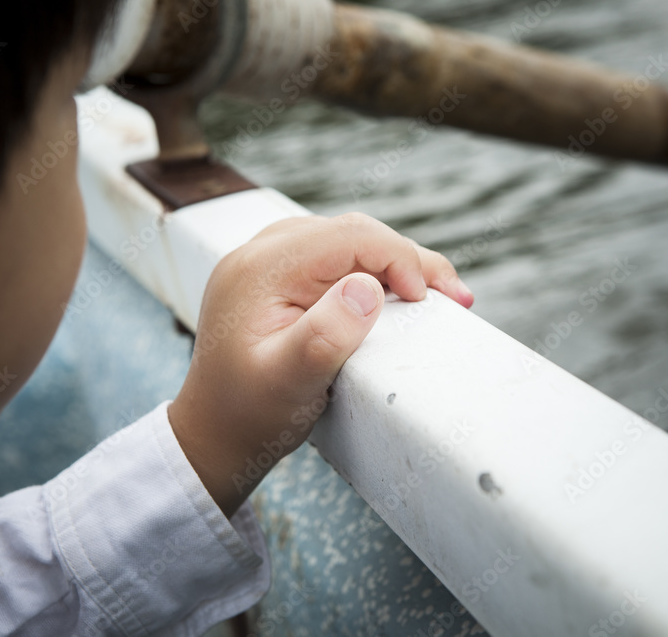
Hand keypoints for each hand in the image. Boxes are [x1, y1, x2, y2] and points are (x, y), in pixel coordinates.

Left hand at [167, 212, 472, 515]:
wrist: (212, 435)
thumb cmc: (248, 414)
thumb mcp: (288, 382)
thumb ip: (325, 333)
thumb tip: (368, 286)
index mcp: (260, 269)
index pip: (348, 236)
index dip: (400, 258)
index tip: (429, 300)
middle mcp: (259, 254)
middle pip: (352, 232)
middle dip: (409, 259)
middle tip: (455, 297)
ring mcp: (266, 263)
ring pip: (347, 241)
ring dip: (395, 263)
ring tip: (436, 294)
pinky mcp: (277, 278)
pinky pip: (333, 258)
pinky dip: (372, 272)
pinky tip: (397, 294)